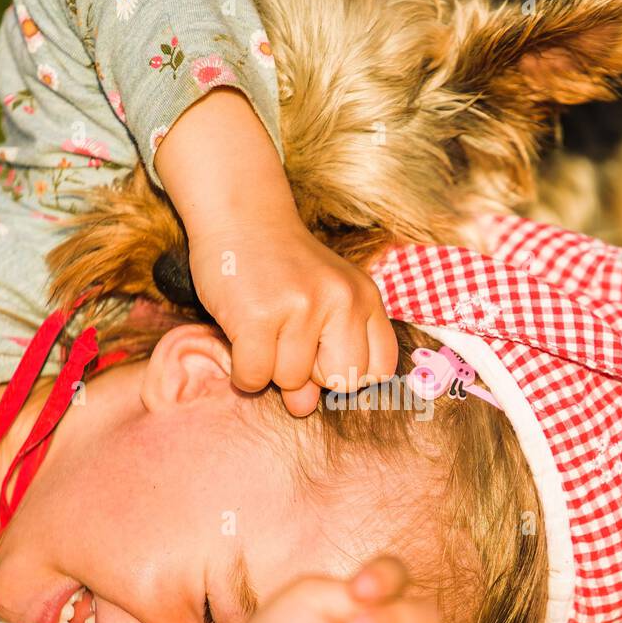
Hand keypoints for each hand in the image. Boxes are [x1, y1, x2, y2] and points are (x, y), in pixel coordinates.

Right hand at [187, 218, 397, 415]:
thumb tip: (303, 407)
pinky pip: (254, 377)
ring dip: (271, 368)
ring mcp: (301, 307)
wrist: (241, 215)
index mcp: (365, 297)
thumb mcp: (324, 297)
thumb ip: (326, 352)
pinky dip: (243, 371)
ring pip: (292, 382)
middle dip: (311, 376)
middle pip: (339, 382)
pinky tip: (241, 340)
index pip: (380, 370)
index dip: (348, 374)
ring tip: (263, 331)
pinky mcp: (258, 316)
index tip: (324, 355)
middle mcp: (341, 301)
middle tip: (289, 342)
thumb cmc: (284, 265)